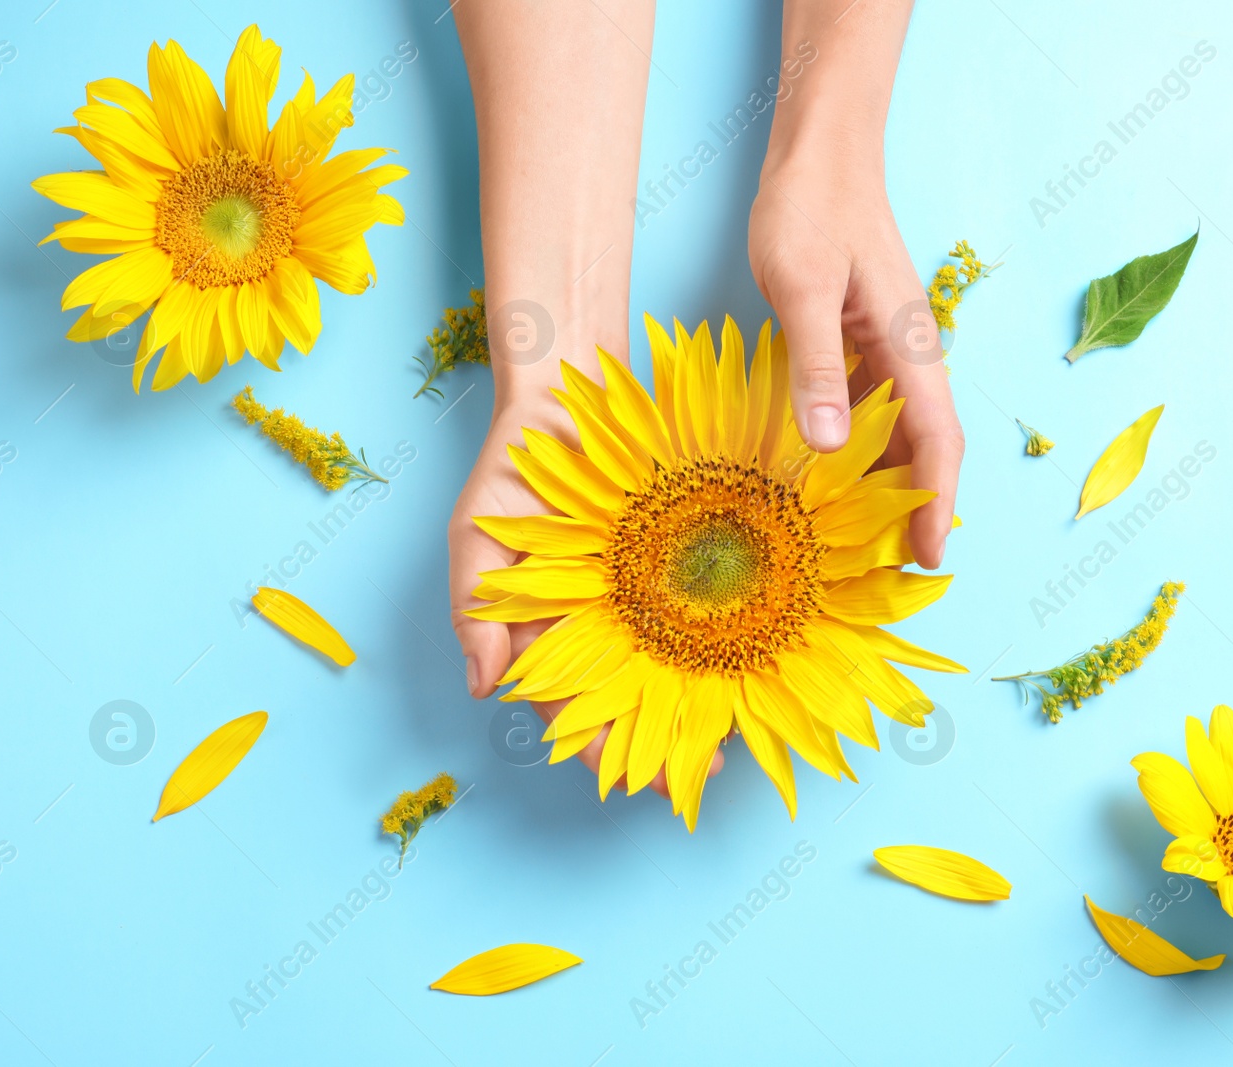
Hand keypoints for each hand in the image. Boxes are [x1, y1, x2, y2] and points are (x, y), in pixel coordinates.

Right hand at [449, 365, 723, 797]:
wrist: (573, 389)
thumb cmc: (517, 468)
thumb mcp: (480, 533)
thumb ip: (476, 608)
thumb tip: (484, 688)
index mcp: (552, 629)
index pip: (572, 706)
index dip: (600, 748)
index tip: (632, 781)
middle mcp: (606, 620)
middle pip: (635, 700)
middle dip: (664, 744)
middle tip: (704, 772)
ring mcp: (649, 592)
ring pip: (678, 665)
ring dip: (704, 706)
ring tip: (737, 738)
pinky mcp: (686, 558)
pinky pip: (711, 607)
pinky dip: (732, 641)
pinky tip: (756, 668)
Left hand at [748, 163, 962, 568]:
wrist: (819, 154)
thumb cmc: (812, 210)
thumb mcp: (803, 287)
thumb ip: (816, 366)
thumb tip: (828, 448)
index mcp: (908, 346)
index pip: (937, 441)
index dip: (936, 505)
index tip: (929, 560)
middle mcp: (908, 355)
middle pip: (925, 448)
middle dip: (917, 510)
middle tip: (891, 574)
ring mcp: (886, 350)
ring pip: (897, 434)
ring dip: (887, 487)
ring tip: (861, 545)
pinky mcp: (860, 343)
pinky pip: (868, 412)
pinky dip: (857, 451)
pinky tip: (829, 479)